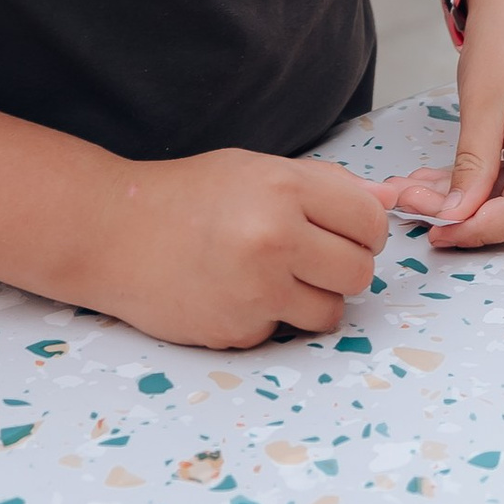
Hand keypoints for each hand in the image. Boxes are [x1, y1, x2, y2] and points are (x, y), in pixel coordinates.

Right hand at [83, 146, 388, 346]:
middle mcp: (274, 238)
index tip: (344, 232)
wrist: (112, 232)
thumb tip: (390, 200)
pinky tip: (236, 293)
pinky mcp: (238, 331)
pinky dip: (271, 319)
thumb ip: (323, 187)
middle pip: (359, 272)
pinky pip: (285, 333)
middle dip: (342, 268)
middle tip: (309, 256)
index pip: (369, 221)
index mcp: (283, 188)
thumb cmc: (187, 195)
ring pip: (331, 312)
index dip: (363, 230)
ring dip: (313, 300)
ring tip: (274, 277)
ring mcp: (256, 291)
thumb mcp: (256, 170)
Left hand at [388, 0, 503, 251]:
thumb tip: (454, 218)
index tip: (434, 230)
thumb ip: (471, 166)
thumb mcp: (481, 102)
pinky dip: (485, 184)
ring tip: (419, 188)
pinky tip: (444, 180)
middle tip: (414, 204)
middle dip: (467, 213)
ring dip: (470, 200)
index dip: (478, 228)